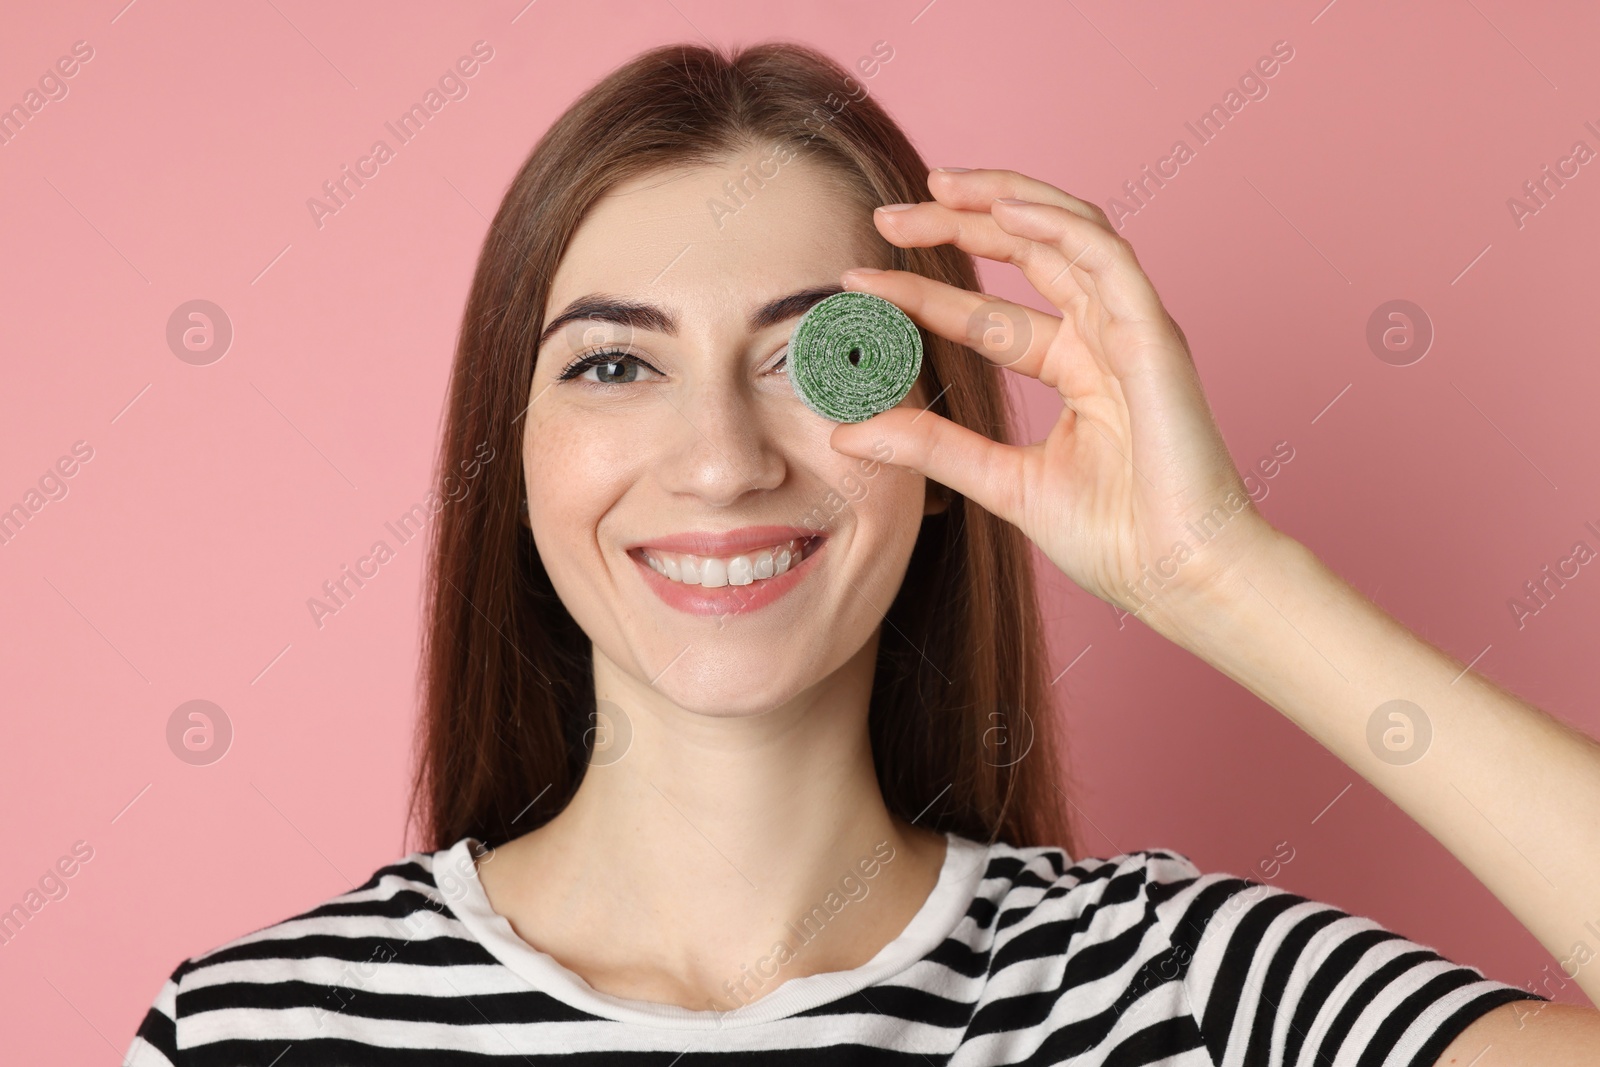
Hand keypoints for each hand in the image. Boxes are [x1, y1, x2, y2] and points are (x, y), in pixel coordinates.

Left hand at [831, 168, 1278, 623]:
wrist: (1182, 580)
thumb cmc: (1119, 540)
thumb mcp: (1001, 483)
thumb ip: (931, 448)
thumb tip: (849, 432)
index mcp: (1077, 369)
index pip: (986, 315)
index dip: (923, 293)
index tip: (857, 282)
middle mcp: (1104, 337)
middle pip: (1027, 252)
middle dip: (957, 225)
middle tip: (886, 217)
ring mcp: (1133, 330)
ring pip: (1069, 233)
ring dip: (1003, 202)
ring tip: (936, 188)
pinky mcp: (1155, 335)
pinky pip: (1106, 258)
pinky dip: (1056, 226)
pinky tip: (1003, 211)